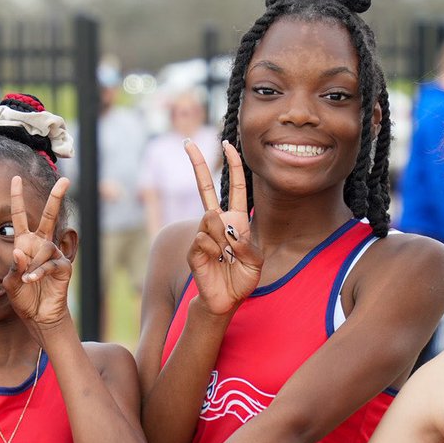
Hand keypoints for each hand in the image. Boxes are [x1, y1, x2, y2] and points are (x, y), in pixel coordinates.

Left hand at [4, 175, 72, 330]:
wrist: (39, 316)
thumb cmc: (23, 297)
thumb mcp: (10, 283)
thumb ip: (13, 267)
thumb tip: (20, 251)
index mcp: (25, 243)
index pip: (19, 217)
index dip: (17, 198)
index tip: (15, 178)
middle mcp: (40, 245)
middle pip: (49, 216)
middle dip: (56, 198)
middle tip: (66, 180)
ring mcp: (53, 255)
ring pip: (45, 247)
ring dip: (33, 264)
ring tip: (27, 280)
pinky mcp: (63, 267)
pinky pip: (51, 263)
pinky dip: (39, 272)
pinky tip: (32, 280)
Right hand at [186, 140, 261, 314]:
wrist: (225, 300)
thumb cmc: (242, 280)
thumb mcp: (256, 262)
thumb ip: (246, 245)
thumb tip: (225, 230)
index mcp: (237, 220)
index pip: (236, 188)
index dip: (233, 166)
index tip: (228, 145)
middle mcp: (218, 223)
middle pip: (205, 188)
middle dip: (197, 164)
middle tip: (187, 142)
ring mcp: (204, 234)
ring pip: (210, 219)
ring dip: (223, 239)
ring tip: (226, 257)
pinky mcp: (193, 249)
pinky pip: (204, 239)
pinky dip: (214, 251)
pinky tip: (216, 262)